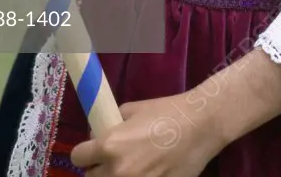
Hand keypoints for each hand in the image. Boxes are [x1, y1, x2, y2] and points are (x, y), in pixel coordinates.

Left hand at [71, 93, 224, 176]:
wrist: (201, 125)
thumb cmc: (168, 111)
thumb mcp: (134, 109)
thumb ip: (114, 123)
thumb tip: (102, 132)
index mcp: (110, 146)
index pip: (78, 157)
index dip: (85, 153)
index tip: (91, 151)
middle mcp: (118, 171)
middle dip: (98, 168)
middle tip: (111, 161)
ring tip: (130, 168)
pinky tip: (146, 173)